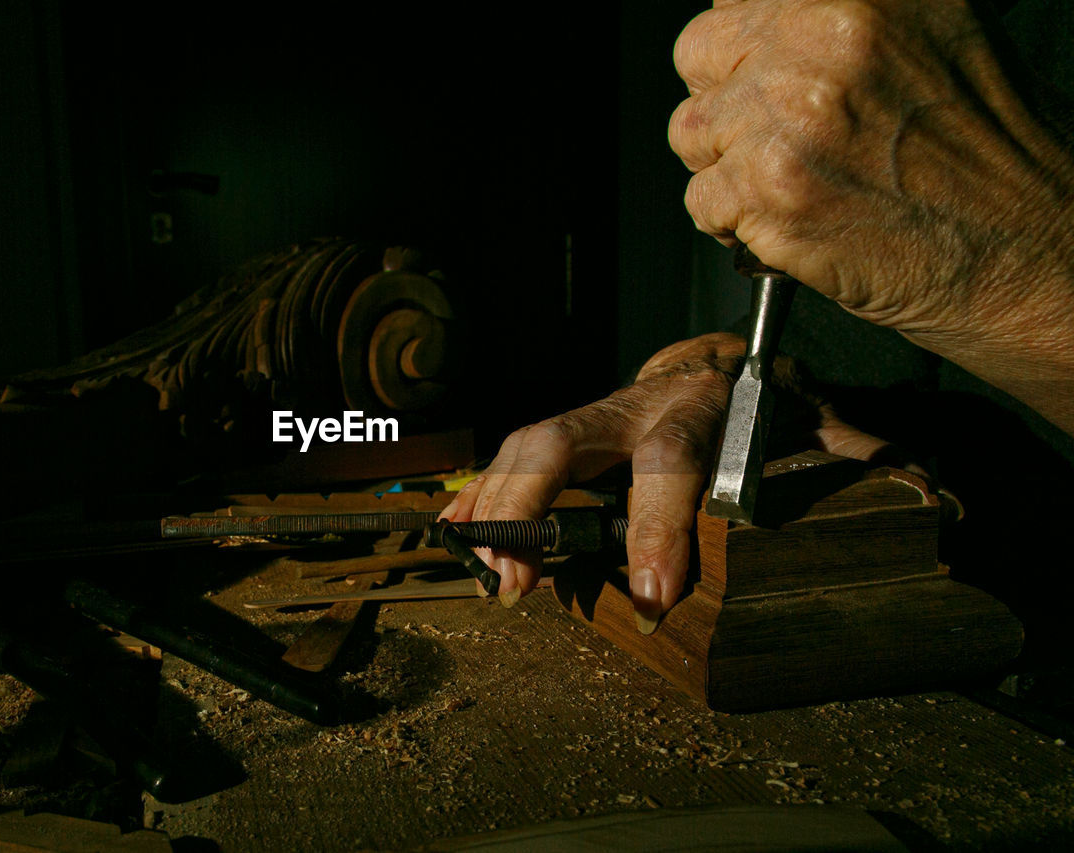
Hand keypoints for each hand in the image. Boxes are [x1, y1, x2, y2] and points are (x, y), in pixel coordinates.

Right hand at [440, 333, 892, 628]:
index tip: (653, 595)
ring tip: (486, 571)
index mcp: (701, 405)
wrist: (729, 366)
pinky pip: (512, 459)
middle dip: (534, 507)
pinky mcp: (568, 436)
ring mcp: (594, 417)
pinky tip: (461, 533)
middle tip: (519, 579)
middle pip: (565, 441)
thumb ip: (863, 455)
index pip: (670, 462)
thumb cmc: (771, 409)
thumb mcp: (822, 426)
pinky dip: (483, 496)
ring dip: (497, 509)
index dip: (656, 526)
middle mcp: (634, 404)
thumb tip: (936, 497)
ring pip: (528, 448)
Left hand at [669, 0, 1073, 430]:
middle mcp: (822, 42)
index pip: (734, 1)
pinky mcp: (771, 193)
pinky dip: (733, 221)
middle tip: (779, 134)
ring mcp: (791, 118)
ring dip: (726, 163)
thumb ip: (830, 19)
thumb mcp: (928, 34)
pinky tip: (791, 220)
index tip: (766, 74)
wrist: (1025, 249)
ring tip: (792, 181)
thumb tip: (744, 12)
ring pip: (691, 132)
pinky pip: (700, 200)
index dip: (746, 48)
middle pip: (698, 55)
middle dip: (726, 99)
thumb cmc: (985, 152)